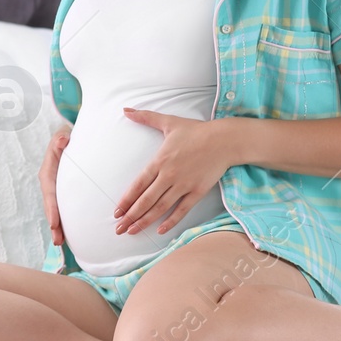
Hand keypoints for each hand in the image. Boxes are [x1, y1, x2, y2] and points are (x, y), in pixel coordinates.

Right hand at [39, 123, 72, 246]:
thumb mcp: (62, 135)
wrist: (68, 141)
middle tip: (57, 241)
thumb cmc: (65, 138)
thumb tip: (62, 141)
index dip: (51, 208)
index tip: (54, 223)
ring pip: (55, 210)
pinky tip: (68, 237)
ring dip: (57, 228)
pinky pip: (63, 209)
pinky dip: (64, 223)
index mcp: (48, 172)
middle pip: (50, 206)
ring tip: (60, 244)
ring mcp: (56, 191)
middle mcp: (50, 184)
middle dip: (53, 224)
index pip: (49, 192)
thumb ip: (61, 138)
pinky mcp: (63, 194)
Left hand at [112, 108, 229, 236]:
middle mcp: (169, 175)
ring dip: (145, 221)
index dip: (126, 200)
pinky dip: (170, 221)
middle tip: (118, 228)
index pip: (138, 185)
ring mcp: (183, 185)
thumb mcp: (168, 122)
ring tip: (132, 231)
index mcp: (159, 161)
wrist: (224, 140)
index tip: (116, 211)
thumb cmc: (195, 131)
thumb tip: (126, 110)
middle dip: (131, 215)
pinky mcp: (197, 191)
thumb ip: (145, 117)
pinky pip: (181, 210)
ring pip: (160, 207)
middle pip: (146, 200)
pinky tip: (160, 230)